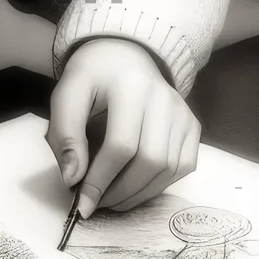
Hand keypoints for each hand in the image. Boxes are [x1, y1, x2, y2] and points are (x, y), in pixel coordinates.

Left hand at [46, 37, 200, 217]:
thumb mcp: (67, 94)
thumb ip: (66, 133)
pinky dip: (159, 185)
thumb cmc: (91, 76)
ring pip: (169, 169)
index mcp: (130, 85)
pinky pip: (183, 167)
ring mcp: (183, 112)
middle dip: (121, 191)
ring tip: (111, 199)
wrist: (123, 54)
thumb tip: (73, 179)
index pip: (120, 145)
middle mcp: (165, 97)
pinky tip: (135, 186)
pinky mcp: (193, 124)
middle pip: (150, 160)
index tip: (81, 203)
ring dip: (139, 194)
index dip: (101, 179)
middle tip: (97, 203)